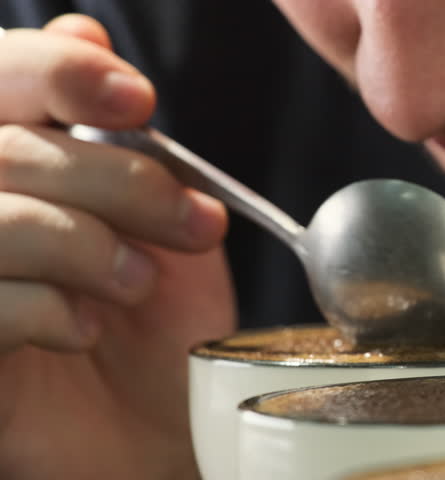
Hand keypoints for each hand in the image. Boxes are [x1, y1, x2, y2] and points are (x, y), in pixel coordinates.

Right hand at [0, 15, 235, 478]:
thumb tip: (83, 30)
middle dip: (117, 180)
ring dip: (87, 246)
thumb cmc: (160, 322)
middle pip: (8, 147)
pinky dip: (48, 310)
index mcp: (14, 162)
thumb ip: (121, 138)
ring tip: (138, 282)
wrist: (159, 430)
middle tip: (193, 225)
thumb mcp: (161, 220)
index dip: (58, 73)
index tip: (138, 102)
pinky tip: (86, 330)